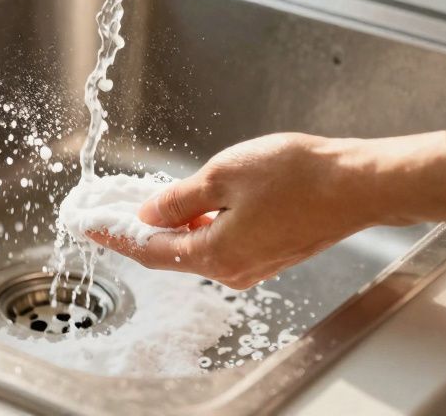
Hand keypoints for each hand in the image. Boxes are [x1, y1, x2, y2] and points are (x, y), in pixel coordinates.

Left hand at [87, 133, 383, 288]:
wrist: (358, 184)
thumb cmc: (298, 176)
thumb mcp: (223, 176)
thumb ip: (180, 199)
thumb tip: (149, 213)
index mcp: (215, 254)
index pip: (148, 250)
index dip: (114, 235)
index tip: (87, 224)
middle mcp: (233, 269)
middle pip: (171, 252)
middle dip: (138, 231)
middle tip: (108, 211)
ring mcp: (256, 263)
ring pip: (199, 246)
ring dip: (170, 227)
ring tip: (143, 203)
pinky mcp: (273, 251)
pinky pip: (223, 242)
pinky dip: (200, 226)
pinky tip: (192, 206)